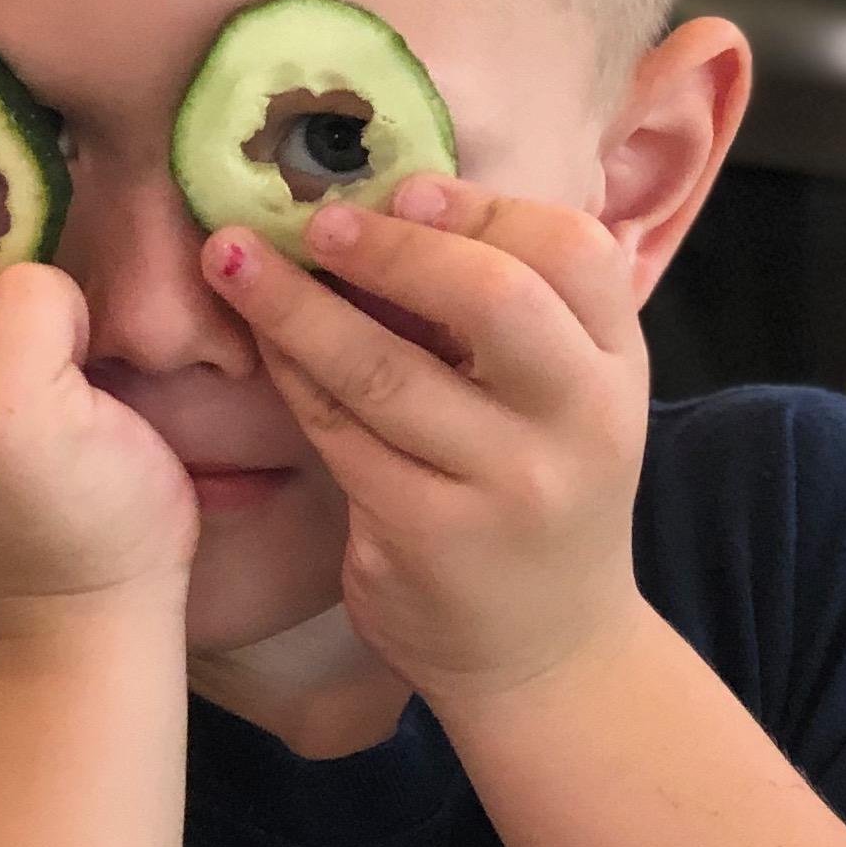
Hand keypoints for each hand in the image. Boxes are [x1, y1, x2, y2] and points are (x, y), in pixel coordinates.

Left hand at [202, 178, 648, 707]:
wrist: (547, 654)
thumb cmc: (541, 498)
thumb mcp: (567, 401)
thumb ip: (517, 314)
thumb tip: (396, 202)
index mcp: (616, 371)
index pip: (573, 252)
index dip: (481, 209)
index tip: (404, 191)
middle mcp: (577, 426)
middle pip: (493, 299)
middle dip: (392, 247)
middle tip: (316, 222)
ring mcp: (503, 487)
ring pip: (386, 369)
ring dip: (295, 305)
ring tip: (229, 257)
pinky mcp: (427, 537)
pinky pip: (339, 435)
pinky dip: (292, 377)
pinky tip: (259, 341)